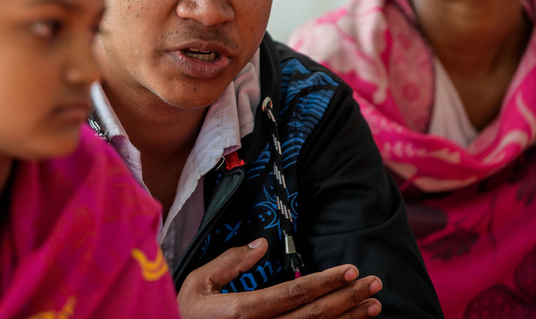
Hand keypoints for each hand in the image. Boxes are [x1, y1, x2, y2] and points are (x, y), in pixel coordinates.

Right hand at [177, 238, 381, 318]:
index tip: (349, 270)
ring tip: (372, 305)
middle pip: (314, 316)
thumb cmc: (182, 312)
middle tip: (374, 283)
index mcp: (243, 312)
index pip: (294, 294)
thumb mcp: (197, 282)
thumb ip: (230, 262)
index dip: (326, 283)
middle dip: (348, 299)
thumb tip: (262, 244)